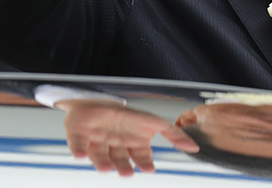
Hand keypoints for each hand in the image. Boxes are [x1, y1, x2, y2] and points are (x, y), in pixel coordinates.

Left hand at [57, 99, 198, 175]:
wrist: (98, 99)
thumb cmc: (125, 113)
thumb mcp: (153, 122)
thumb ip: (173, 134)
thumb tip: (194, 147)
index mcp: (131, 144)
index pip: (140, 158)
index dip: (144, 164)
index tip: (149, 168)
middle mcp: (115, 146)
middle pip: (120, 161)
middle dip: (123, 168)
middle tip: (127, 172)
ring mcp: (95, 142)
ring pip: (99, 156)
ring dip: (102, 163)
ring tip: (105, 167)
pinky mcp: (78, 136)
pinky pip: (77, 145)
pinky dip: (77, 150)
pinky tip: (79, 155)